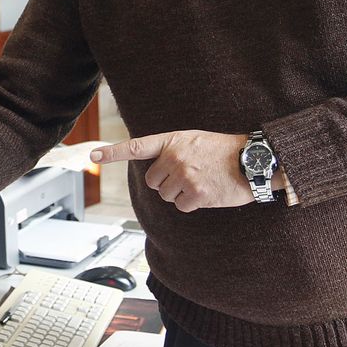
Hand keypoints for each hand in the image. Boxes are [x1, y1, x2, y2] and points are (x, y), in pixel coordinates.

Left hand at [91, 130, 254, 212]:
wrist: (254, 161)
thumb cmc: (225, 151)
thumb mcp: (195, 140)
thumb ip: (173, 150)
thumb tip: (157, 170)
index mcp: (173, 141)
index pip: (136, 147)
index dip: (112, 152)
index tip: (93, 155)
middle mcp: (175, 157)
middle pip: (153, 181)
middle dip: (167, 183)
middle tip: (189, 175)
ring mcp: (185, 176)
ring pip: (166, 196)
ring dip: (181, 194)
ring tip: (202, 181)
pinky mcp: (195, 194)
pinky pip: (181, 206)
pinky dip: (193, 204)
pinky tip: (208, 191)